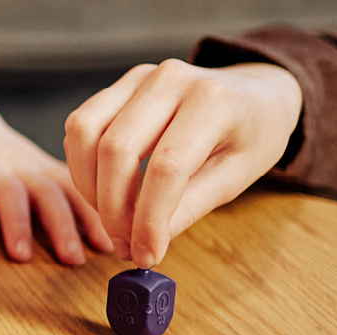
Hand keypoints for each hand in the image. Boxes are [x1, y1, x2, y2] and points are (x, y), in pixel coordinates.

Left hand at [0, 86, 113, 264]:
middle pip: (47, 191)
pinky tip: (123, 227)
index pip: (6, 192)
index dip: (15, 222)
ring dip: (93, 216)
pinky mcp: (55, 167)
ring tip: (112, 247)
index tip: (21, 256)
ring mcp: (41, 164)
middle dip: (62, 225)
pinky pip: (84, 182)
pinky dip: (105, 203)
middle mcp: (20, 163)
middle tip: (74, 261)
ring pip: (74, 185)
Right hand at [64, 60, 301, 267]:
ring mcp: (140, 77)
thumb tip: (148, 243)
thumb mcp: (236, 177)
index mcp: (213, 102)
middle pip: (116, 149)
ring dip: (88, 185)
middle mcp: (171, 79)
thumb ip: (190, 207)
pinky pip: (81, 125)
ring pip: (85, 132)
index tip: (146, 254)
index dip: (149, 218)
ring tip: (110, 218)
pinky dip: (82, 164)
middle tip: (124, 245)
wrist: (256, 93)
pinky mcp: (120, 85)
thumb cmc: (252, 136)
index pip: (167, 167)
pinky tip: (103, 189)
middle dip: (112, 208)